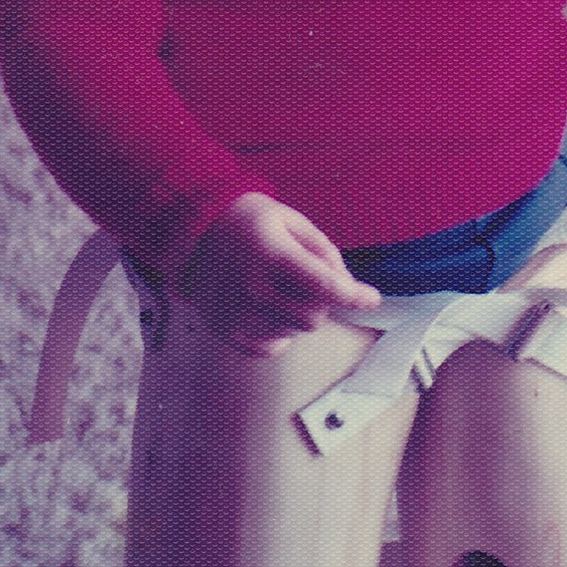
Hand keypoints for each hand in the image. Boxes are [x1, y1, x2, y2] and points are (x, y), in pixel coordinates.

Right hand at [180, 192, 381, 354]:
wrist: (193, 232)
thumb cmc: (248, 222)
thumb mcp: (290, 220)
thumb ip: (323, 250)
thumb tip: (345, 283)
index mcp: (271, 253)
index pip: (323, 285)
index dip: (354, 295)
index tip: (372, 298)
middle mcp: (253, 286)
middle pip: (314, 316)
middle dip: (323, 301)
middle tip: (310, 282)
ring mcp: (237, 312)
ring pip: (295, 331)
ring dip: (299, 314)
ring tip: (282, 289)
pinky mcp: (226, 330)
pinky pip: (272, 346)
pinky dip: (280, 332)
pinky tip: (270, 308)